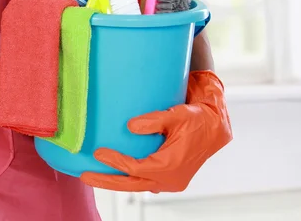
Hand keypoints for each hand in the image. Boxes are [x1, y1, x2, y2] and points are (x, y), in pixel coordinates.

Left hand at [81, 71, 231, 192]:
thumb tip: (130, 126)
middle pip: (131, 184)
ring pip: (137, 184)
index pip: (134, 168)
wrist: (216, 126)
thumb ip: (153, 121)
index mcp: (170, 166)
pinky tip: (115, 171)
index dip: (114, 162)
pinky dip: (129, 177)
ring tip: (94, 175)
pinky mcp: (170, 177)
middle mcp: (169, 179)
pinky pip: (145, 181)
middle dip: (107, 181)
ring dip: (116, 181)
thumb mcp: (176, 115)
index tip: (97, 153)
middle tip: (85, 176)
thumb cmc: (197, 119)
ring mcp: (170, 181)